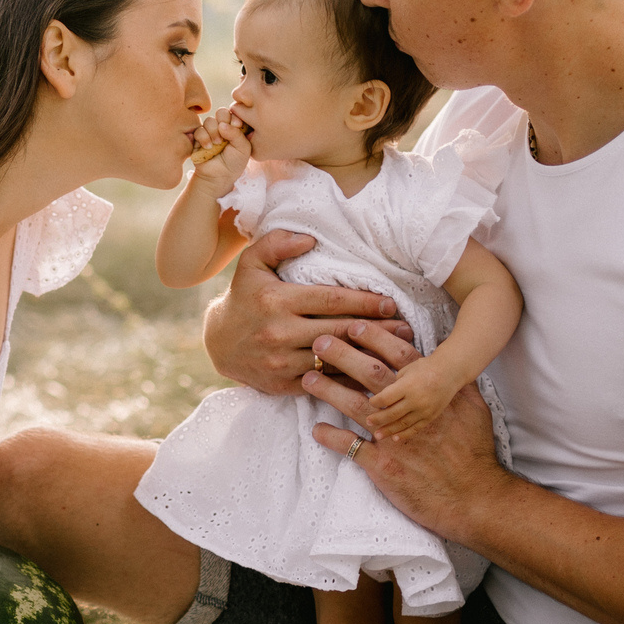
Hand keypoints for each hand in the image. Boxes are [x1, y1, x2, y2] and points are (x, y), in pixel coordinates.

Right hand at [185, 108, 250, 194]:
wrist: (218, 177)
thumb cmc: (234, 163)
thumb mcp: (243, 149)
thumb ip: (237, 134)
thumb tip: (222, 124)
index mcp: (236, 128)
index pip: (235, 114)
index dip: (235, 117)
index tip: (237, 125)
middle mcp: (223, 128)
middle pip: (221, 112)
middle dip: (223, 120)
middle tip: (225, 133)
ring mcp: (210, 132)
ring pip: (209, 120)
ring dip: (213, 130)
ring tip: (217, 143)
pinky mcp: (199, 139)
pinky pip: (198, 130)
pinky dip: (203, 137)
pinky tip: (208, 147)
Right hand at [200, 231, 411, 395]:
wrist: (218, 342)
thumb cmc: (244, 297)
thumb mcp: (251, 264)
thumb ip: (278, 244)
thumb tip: (310, 238)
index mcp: (276, 301)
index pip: (330, 300)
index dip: (364, 302)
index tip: (390, 303)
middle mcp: (278, 333)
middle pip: (339, 332)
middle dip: (376, 331)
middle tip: (405, 329)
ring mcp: (280, 362)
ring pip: (334, 361)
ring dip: (367, 358)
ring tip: (396, 353)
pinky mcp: (282, 385)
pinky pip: (323, 383)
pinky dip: (348, 380)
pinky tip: (370, 374)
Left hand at [302, 324, 506, 540]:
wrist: (475, 497)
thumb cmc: (476, 452)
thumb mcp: (475, 410)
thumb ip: (459, 386)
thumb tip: (451, 366)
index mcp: (431, 394)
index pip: (399, 357)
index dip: (375, 338)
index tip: (353, 324)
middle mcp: (410, 411)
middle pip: (371, 375)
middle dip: (343, 355)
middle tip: (319, 341)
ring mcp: (394, 438)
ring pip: (355, 406)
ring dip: (329, 390)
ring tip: (308, 378)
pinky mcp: (384, 465)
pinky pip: (351, 448)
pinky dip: (332, 438)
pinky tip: (316, 430)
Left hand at [365, 361, 458, 438]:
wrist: (450, 372)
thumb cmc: (425, 368)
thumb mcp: (406, 371)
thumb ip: (394, 386)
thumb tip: (383, 400)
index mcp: (407, 386)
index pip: (385, 398)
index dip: (375, 402)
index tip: (371, 402)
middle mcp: (416, 400)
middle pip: (392, 413)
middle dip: (378, 419)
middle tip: (368, 422)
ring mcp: (424, 410)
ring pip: (403, 423)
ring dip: (389, 430)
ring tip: (378, 435)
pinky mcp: (431, 416)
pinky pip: (416, 428)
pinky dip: (405, 434)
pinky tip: (395, 438)